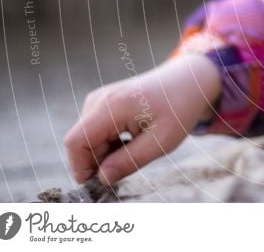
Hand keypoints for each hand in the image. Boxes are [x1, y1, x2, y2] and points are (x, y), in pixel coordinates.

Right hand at [63, 52, 221, 185]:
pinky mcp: (103, 103)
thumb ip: (130, 160)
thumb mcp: (162, 140)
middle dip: (99, 161)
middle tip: (132, 163)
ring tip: (137, 147)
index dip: (80, 167)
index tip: (102, 182)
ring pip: (87, 139)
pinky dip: (109, 143)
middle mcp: (99, 99)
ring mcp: (99, 99)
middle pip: (81, 142)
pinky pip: (95, 132)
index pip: (76, 142)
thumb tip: (103, 179)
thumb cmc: (179, 109)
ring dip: (106, 153)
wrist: (188, 81)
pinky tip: (133, 139)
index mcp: (112, 106)